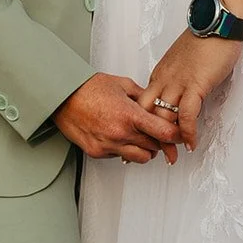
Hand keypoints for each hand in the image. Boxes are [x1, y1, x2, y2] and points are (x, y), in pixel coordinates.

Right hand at [53, 73, 182, 163]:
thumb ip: (143, 97)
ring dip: (145, 150)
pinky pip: (120, 156)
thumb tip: (157, 103)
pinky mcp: (97, 152)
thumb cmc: (88, 88)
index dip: (176, 136)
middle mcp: (120, 133)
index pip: (164, 133)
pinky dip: (125, 150)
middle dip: (161, 142)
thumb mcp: (122, 85)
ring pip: (141, 157)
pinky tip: (120, 137)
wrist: (62, 97)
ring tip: (141, 138)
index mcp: (130, 115)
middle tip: (162, 136)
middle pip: (155, 147)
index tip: (180, 136)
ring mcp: (108, 145)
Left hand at [140, 31, 242, 150]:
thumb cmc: (206, 39)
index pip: (143, 105)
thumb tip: (182, 96)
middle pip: (146, 114)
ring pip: (162, 118)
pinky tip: (190, 144)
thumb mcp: (184, 62)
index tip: (143, 139)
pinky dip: (187, 133)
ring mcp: (178, 83)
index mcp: (159, 75)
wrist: (218, 21)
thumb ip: (178, 80)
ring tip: (172, 156)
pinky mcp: (195, 85)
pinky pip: (186, 115)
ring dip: (167, 140)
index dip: (143, 125)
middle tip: (151, 153)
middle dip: (147, 137)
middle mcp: (163, 80)